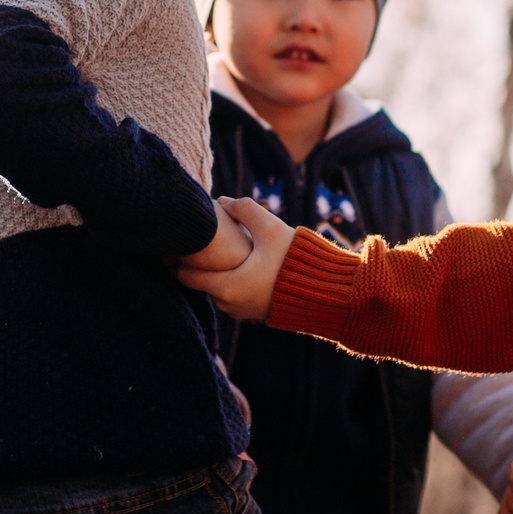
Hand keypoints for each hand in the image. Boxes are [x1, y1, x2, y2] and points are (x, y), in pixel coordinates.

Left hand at [175, 197, 295, 321]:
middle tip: (211, 240)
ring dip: (224, 269)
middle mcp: (230, 305)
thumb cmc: (296, 261)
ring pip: (221, 286)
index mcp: (227, 288)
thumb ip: (244, 209)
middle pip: (203, 280)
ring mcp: (244, 312)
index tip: (188, 239)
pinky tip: (249, 260)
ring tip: (231, 248)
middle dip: (205, 261)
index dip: (183, 256)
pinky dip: (237, 278)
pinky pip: (237, 293)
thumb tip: (222, 201)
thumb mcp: (269, 226)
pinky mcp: (257, 312)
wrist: (329, 293)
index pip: (185, 275)